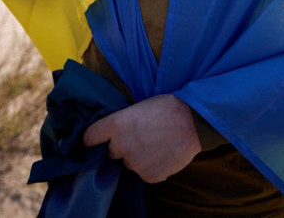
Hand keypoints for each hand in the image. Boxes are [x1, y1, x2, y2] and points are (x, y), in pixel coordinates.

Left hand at [82, 94, 200, 183]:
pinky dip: (151, 166)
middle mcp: (121, 146)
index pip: (89, 138)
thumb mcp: (137, 108)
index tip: (90, 143)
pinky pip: (144, 173)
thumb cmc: (166, 108)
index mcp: (116, 125)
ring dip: (136, 157)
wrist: (194, 121)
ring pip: (129, 163)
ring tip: (155, 144)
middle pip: (110, 152)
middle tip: (137, 137)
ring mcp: (135, 164)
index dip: (89, 141)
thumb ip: (120, 123)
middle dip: (119, 147)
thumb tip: (111, 137)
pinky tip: (163, 153)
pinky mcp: (149, 176)